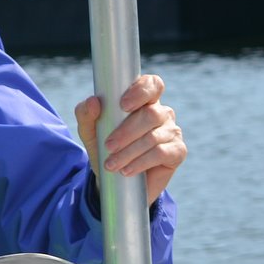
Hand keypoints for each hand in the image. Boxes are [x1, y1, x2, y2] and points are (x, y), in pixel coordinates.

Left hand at [74, 73, 186, 205]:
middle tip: (109, 146)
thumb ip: (86, 114)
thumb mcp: (89, 131)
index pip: (152, 84)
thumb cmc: (105, 147)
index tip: (123, 105)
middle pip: (151, 114)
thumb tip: (93, 101)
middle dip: (127, 131)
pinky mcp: (177, 151)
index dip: (141, 91)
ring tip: (112, 164)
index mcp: (143, 100)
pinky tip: (127, 170)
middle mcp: (161, 112)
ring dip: (129, 152)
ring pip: (153, 136)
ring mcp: (172, 131)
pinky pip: (162, 153)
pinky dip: (141, 162)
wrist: (116, 179)